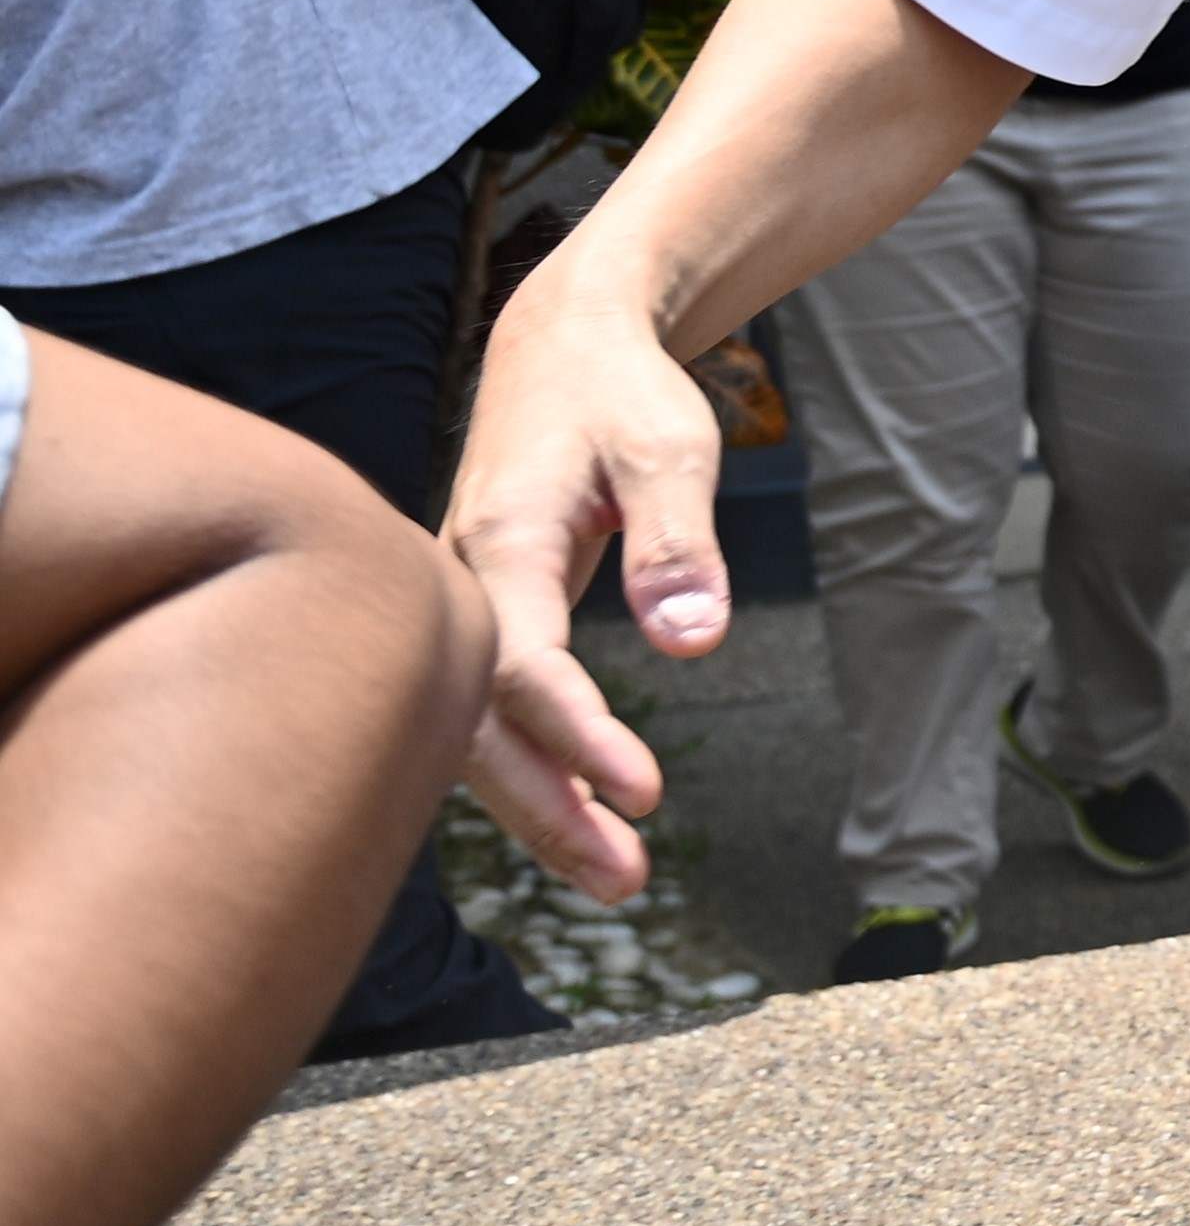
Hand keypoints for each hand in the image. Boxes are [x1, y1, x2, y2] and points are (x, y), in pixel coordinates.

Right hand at [445, 273, 738, 900]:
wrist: (562, 345)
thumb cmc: (620, 391)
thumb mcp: (669, 447)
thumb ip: (678, 542)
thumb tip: (694, 640)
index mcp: (499, 539)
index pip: (524, 664)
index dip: (579, 736)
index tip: (646, 794)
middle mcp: (459, 580)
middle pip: (482, 722)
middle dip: (549, 808)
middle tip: (625, 880)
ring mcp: (462, 600)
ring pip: (476, 727)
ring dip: (540, 805)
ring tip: (616, 876)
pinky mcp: (481, 612)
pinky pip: (487, 707)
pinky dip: (529, 768)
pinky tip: (580, 820)